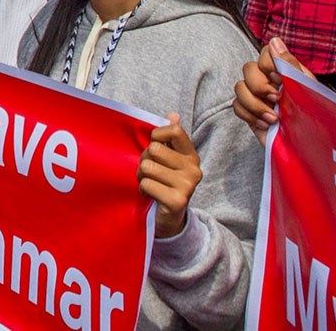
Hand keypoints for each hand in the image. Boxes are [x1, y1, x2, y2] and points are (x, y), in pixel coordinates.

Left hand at [138, 113, 202, 237]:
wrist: (169, 219)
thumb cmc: (163, 183)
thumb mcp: (167, 160)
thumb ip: (169, 137)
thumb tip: (173, 115)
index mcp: (191, 156)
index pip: (174, 130)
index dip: (156, 136)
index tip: (153, 147)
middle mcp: (194, 169)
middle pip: (154, 150)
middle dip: (144, 160)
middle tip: (149, 173)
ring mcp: (187, 186)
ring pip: (147, 167)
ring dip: (141, 177)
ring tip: (150, 184)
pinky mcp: (177, 201)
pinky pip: (146, 184)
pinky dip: (142, 190)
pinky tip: (150, 195)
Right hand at [232, 37, 314, 144]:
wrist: (314, 150)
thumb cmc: (317, 119)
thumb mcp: (307, 89)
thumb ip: (290, 64)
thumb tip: (275, 40)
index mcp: (286, 72)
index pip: (265, 52)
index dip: (267, 63)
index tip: (278, 78)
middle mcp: (270, 81)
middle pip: (248, 69)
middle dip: (259, 86)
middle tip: (276, 100)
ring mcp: (259, 98)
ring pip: (239, 88)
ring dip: (254, 104)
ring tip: (273, 118)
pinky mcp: (251, 115)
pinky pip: (236, 107)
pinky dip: (249, 116)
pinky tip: (266, 125)